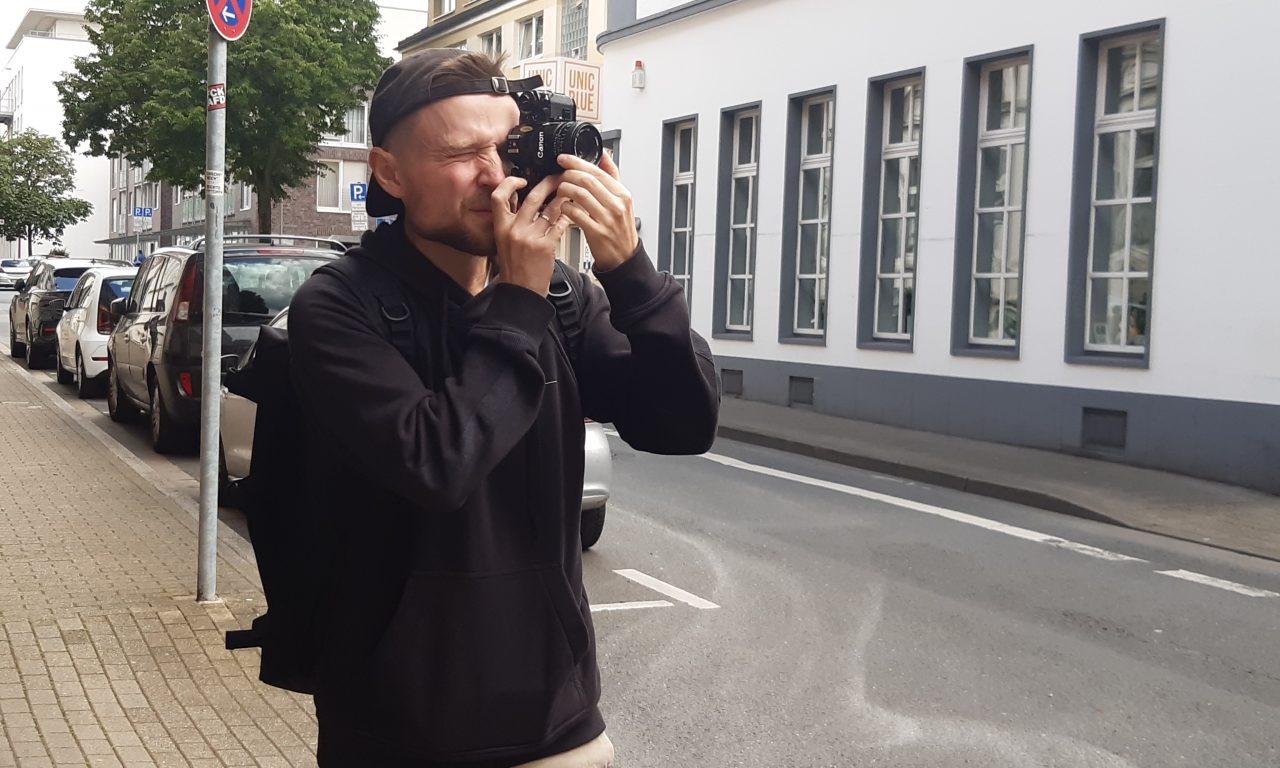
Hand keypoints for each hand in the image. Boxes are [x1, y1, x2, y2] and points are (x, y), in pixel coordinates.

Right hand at [491, 174, 573, 295]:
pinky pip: (559, 225)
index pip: (498, 197)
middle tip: (557, 179)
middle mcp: (514, 230)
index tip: (521, 180)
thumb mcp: (505, 242)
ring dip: (563, 199)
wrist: (521, 292)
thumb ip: (513, 223)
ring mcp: (530, 238)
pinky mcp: (545, 247)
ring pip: (550, 210)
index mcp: (501, 228)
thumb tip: (524, 203)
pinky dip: (567, 218)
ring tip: (569, 194)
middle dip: (548, 184)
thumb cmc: (515, 269)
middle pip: (532, 197)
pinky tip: (571, 215)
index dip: (509, 184)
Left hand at [555, 151, 638, 271]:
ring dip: (565, 190)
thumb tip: (603, 154)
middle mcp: (617, 205)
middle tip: (559, 176)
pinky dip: (566, 208)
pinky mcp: (597, 232)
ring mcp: (607, 219)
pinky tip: (563, 208)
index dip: (577, 162)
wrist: (624, 257)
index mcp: (622, 194)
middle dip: (568, 175)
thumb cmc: (620, 228)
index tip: (564, 159)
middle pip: (587, 180)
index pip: (597, 171)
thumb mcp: (622, 200)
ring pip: (580, 195)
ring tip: (560, 191)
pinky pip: (576, 214)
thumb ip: (612, 176)